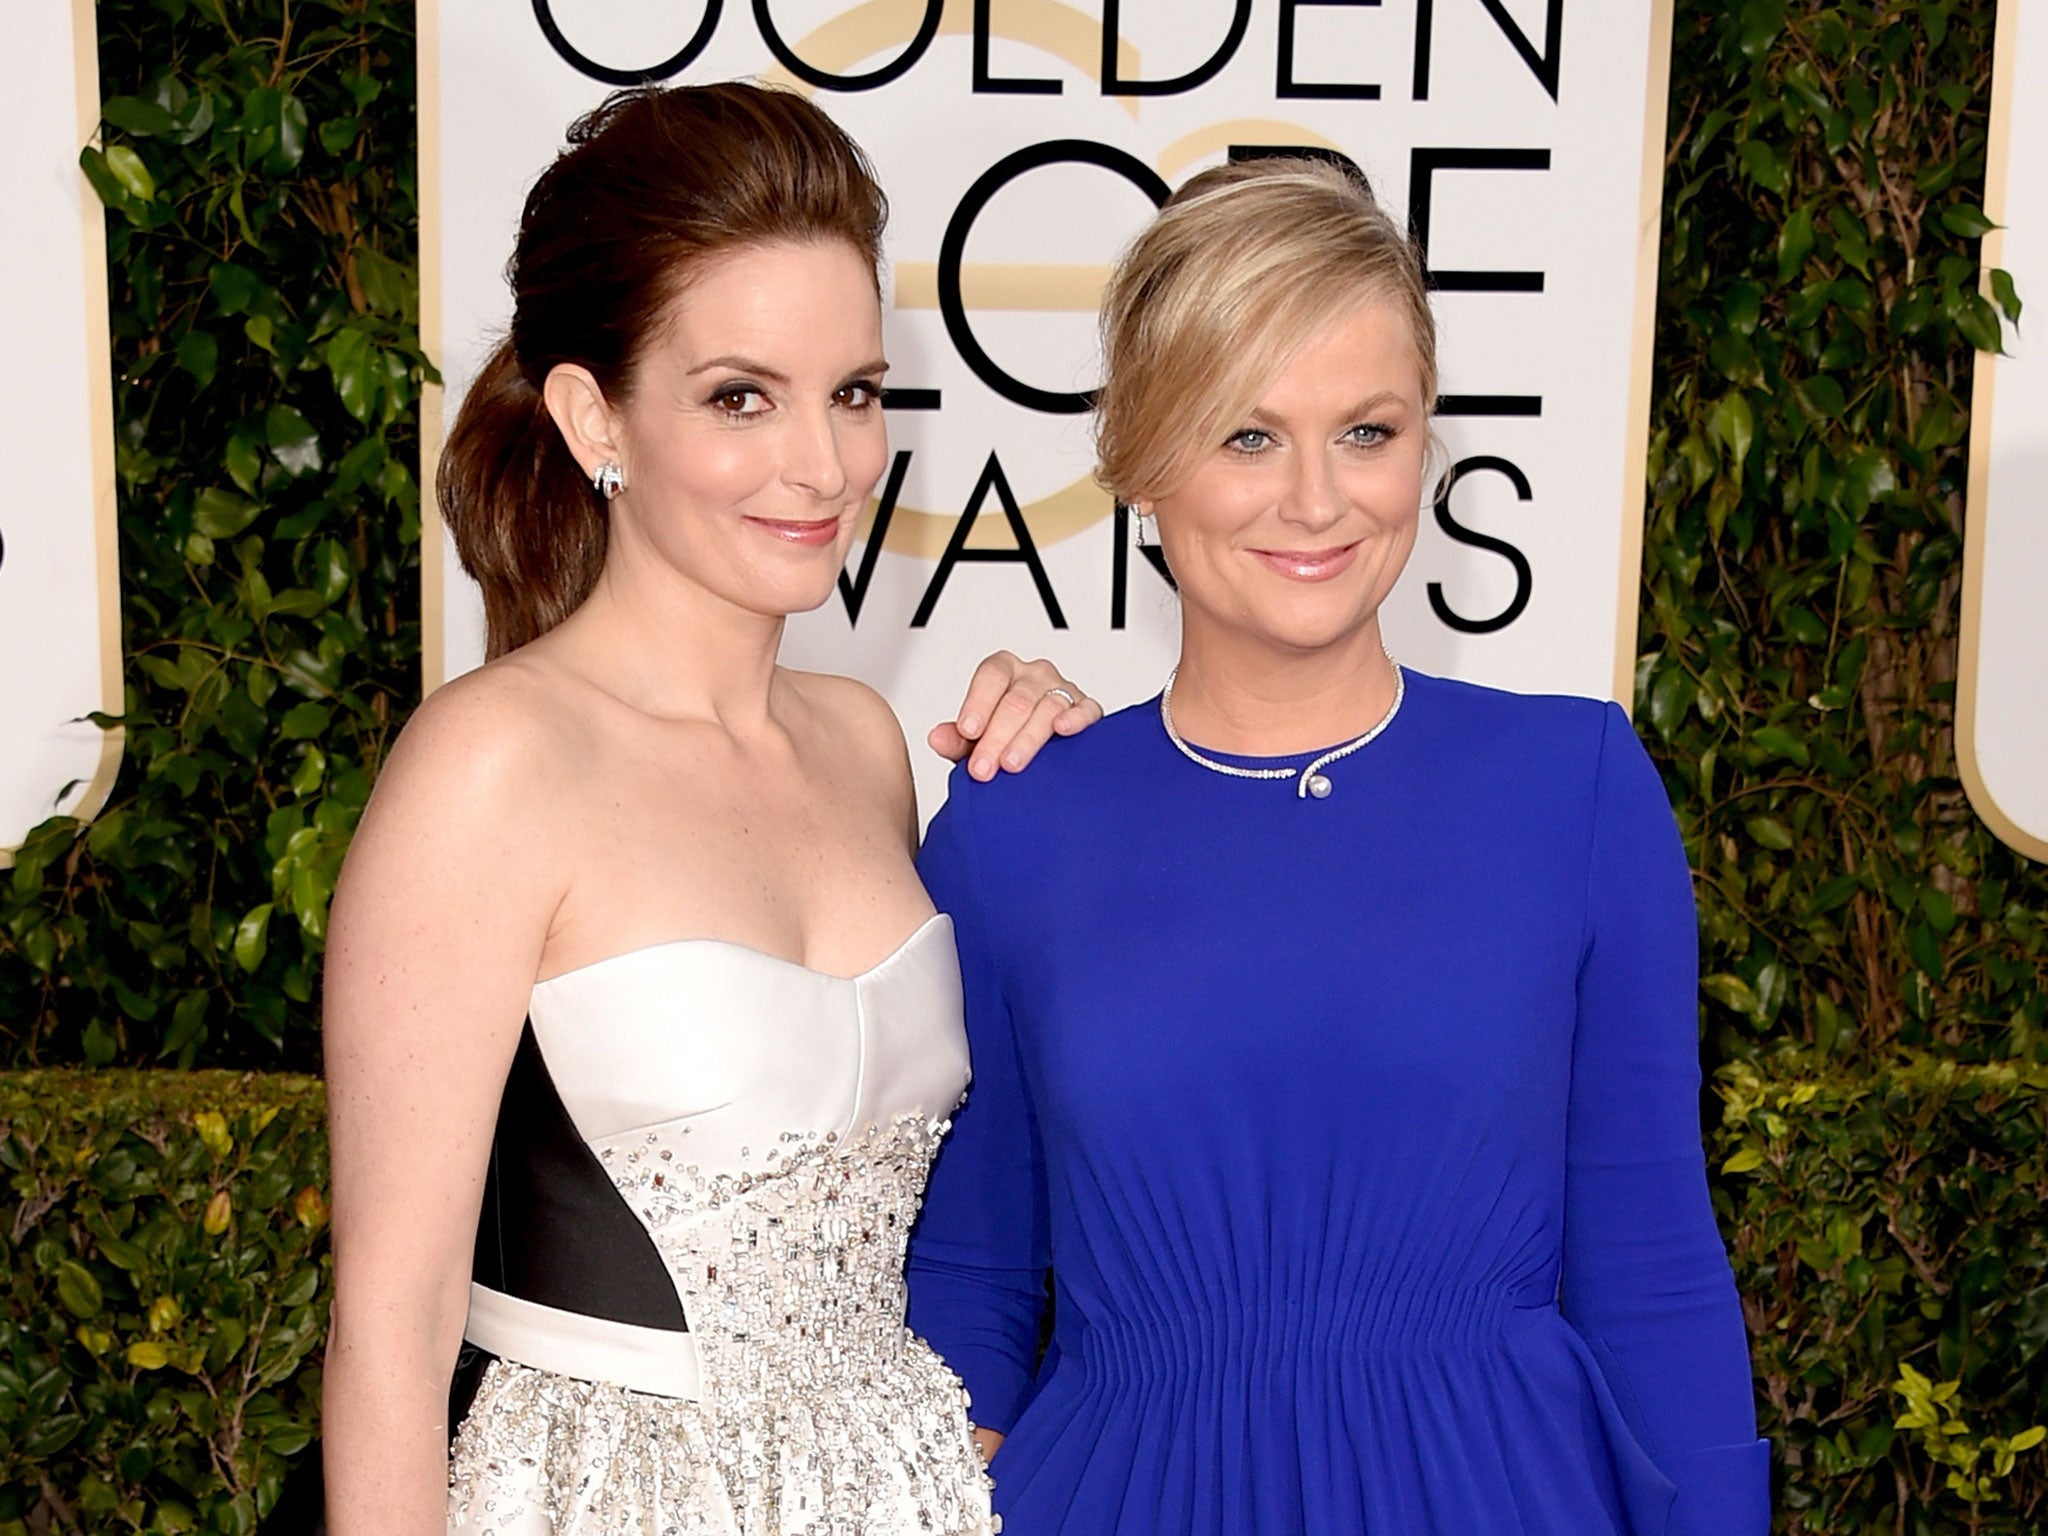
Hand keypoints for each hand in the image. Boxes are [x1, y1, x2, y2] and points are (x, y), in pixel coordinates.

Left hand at [928, 651, 1102, 779]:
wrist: (1039, 752)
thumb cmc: (1003, 738)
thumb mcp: (975, 741)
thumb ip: (956, 739)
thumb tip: (936, 738)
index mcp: (1004, 671)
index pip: (991, 676)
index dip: (978, 702)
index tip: (967, 731)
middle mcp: (1033, 675)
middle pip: (1016, 700)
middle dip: (996, 737)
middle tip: (983, 768)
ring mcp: (1062, 689)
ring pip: (1046, 708)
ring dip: (1027, 739)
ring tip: (1012, 764)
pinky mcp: (1086, 708)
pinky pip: (1085, 709)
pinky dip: (1075, 719)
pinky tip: (1062, 730)